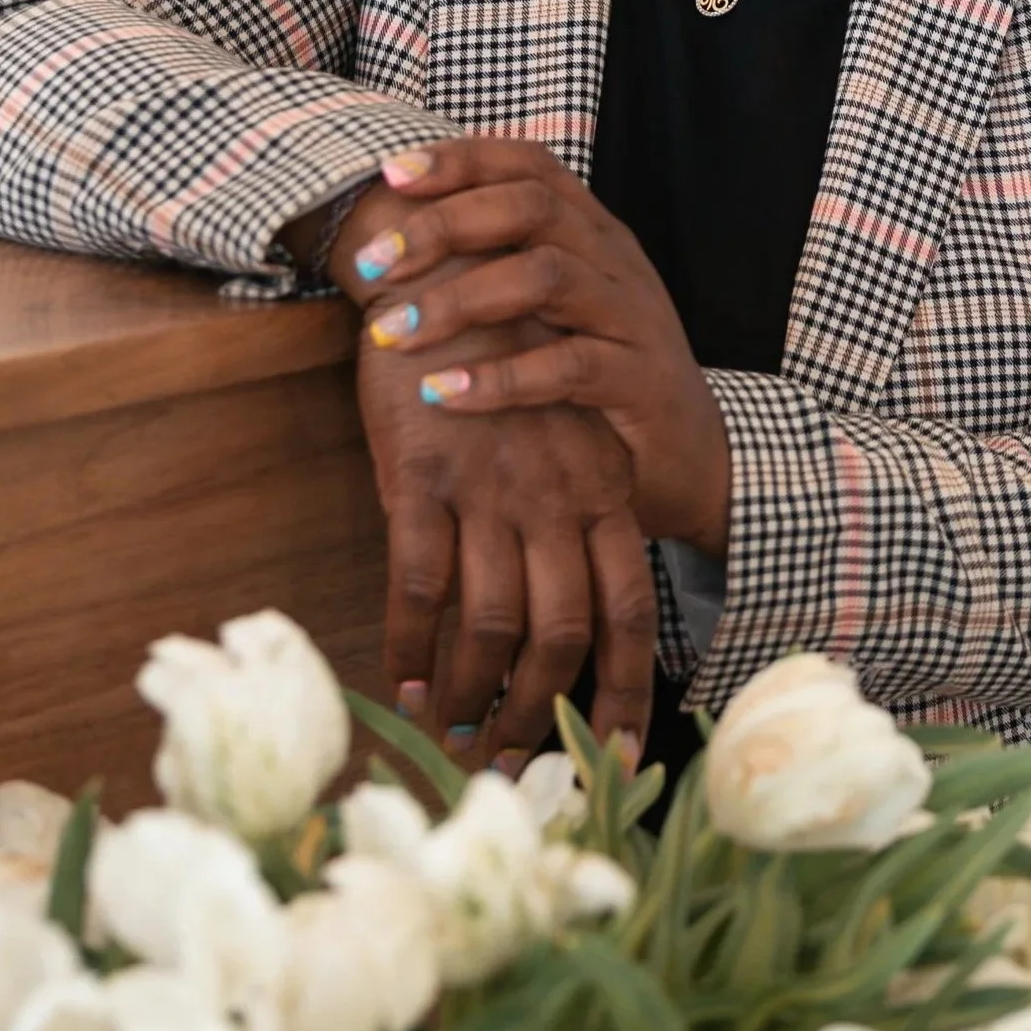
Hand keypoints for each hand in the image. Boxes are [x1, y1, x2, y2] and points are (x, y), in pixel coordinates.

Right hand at [331, 178, 657, 770]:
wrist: (437, 267)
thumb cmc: (502, 357)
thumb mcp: (562, 429)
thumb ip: (575, 510)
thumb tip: (571, 610)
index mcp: (602, 487)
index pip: (628, 610)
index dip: (625, 691)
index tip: (618, 757)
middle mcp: (557, 494)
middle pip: (563, 635)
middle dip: (541, 715)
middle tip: (514, 763)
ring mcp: (491, 487)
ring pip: (492, 624)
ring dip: (474, 694)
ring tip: (455, 733)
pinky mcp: (421, 476)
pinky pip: (418, 584)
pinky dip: (411, 643)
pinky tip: (402, 679)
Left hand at [352, 139, 732, 556]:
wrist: (691, 456)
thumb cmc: (600, 375)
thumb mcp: (555, 309)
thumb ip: (499, 268)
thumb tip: (397, 240)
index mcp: (592, 231)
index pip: (530, 164)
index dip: (461, 159)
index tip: (391, 173)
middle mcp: (614, 261)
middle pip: (531, 207)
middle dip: (443, 226)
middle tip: (374, 264)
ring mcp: (632, 317)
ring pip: (545, 276)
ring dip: (458, 301)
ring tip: (392, 334)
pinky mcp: (640, 381)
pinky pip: (569, 366)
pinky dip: (500, 378)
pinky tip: (444, 394)